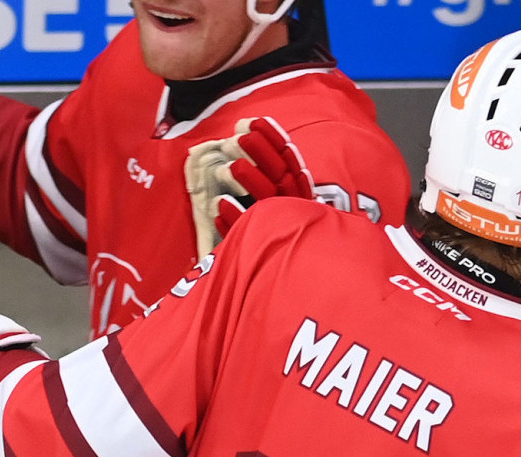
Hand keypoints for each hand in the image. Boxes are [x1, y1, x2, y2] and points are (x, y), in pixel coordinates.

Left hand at [185, 117, 315, 254]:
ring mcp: (283, 226)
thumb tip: (245, 138)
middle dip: (262, 153)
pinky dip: (236, 217)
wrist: (291, 272)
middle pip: (281, 176)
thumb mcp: (281, 196)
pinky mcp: (267, 248)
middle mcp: (295, 207)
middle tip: (241, 136)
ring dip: (252, 181)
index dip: (274, 140)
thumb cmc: (280, 228)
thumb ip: (271, 173)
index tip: (256, 122)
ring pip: (270, 200)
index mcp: (300, 192)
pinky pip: (251, 230)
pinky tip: (220, 205)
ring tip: (232, 166)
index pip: (290, 161)